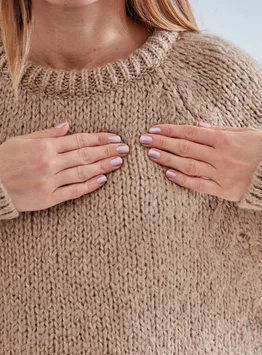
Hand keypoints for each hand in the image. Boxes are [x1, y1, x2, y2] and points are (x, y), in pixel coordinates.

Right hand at [0, 121, 129, 213]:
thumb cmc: (4, 160)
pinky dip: (89, 185)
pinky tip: (102, 180)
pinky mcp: (49, 198)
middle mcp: (50, 163)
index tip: (114, 137)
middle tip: (125, 149)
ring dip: (103, 166)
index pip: (78, 140)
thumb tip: (67, 126)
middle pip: (85, 155)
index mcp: (45, 146)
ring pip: (83, 172)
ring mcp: (50, 181)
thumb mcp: (22, 140)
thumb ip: (46, 133)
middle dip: (107, 150)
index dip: (98, 138)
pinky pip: (74, 191)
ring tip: (118, 162)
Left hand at [138, 121, 261, 201]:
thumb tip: (199, 126)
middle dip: (163, 143)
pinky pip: (199, 185)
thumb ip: (221, 130)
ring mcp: (221, 174)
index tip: (155, 128)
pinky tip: (168, 175)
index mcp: (225, 139)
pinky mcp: (224, 191)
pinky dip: (183, 180)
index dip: (171, 130)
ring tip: (152, 155)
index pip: (191, 132)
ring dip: (168, 160)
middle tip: (144, 140)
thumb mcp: (247, 132)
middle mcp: (220, 156)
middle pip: (185, 148)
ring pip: (189, 166)